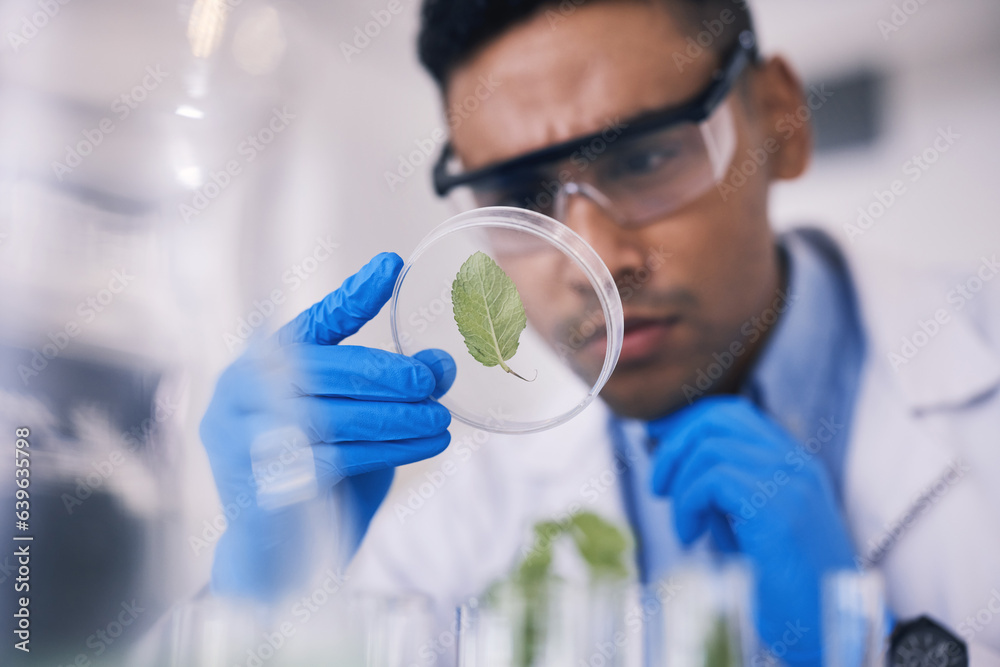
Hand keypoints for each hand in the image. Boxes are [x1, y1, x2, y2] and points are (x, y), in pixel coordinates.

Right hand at [199, 252, 454, 599]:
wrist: (279, 555)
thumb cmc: (321, 475)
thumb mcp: (360, 423)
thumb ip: (391, 392)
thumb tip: (442, 362)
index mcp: (265, 361)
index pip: (316, 321)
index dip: (354, 295)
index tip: (392, 265)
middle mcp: (242, 388)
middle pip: (325, 368)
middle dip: (387, 373)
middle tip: (433, 379)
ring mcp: (240, 434)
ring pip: (332, 415)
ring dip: (397, 416)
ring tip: (441, 418)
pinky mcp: (256, 479)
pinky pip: (334, 457)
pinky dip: (390, 449)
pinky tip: (429, 444)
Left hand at [647, 396, 855, 664]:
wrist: (830, 629)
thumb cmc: (788, 588)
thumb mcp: (754, 528)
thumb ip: (727, 494)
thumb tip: (676, 469)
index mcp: (795, 465)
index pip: (734, 415)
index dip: (690, 428)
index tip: (664, 455)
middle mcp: (796, 463)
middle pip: (718, 418)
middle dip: (675, 447)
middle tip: (660, 488)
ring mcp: (790, 480)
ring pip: (709, 448)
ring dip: (682, 486)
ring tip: (686, 527)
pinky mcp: (776, 505)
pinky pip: (711, 479)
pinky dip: (688, 505)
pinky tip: (691, 537)